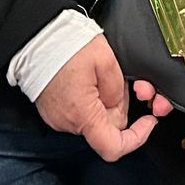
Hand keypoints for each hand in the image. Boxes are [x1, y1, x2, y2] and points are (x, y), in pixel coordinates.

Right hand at [34, 35, 172, 160]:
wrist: (36, 36)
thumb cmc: (67, 45)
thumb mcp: (106, 61)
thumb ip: (118, 90)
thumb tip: (116, 105)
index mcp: (83, 114)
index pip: (113, 148)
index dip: (137, 138)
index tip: (147, 122)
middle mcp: (67, 122)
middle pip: (106, 127)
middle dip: (120, 107)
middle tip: (122, 81)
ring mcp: (57, 117)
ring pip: (94, 118)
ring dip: (103, 102)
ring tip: (100, 75)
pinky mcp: (52, 110)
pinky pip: (79, 112)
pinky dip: (89, 99)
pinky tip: (87, 79)